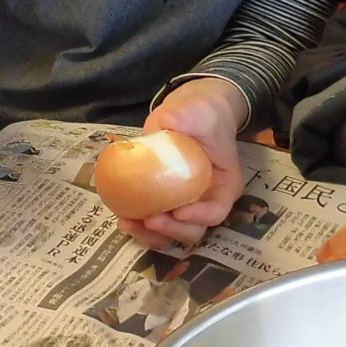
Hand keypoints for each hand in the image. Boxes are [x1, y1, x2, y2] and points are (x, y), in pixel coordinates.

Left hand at [116, 77, 248, 251]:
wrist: (186, 115)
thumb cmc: (202, 115)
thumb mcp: (200, 112)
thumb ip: (187, 116)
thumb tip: (169, 121)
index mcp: (224, 185)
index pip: (217, 210)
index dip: (200, 217)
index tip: (178, 211)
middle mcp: (206, 201)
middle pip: (193, 230)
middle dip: (171, 230)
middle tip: (150, 220)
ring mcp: (184, 205)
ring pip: (171, 233)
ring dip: (150, 235)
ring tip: (129, 224)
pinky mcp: (163, 202)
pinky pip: (153, 224)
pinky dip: (138, 227)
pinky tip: (121, 217)